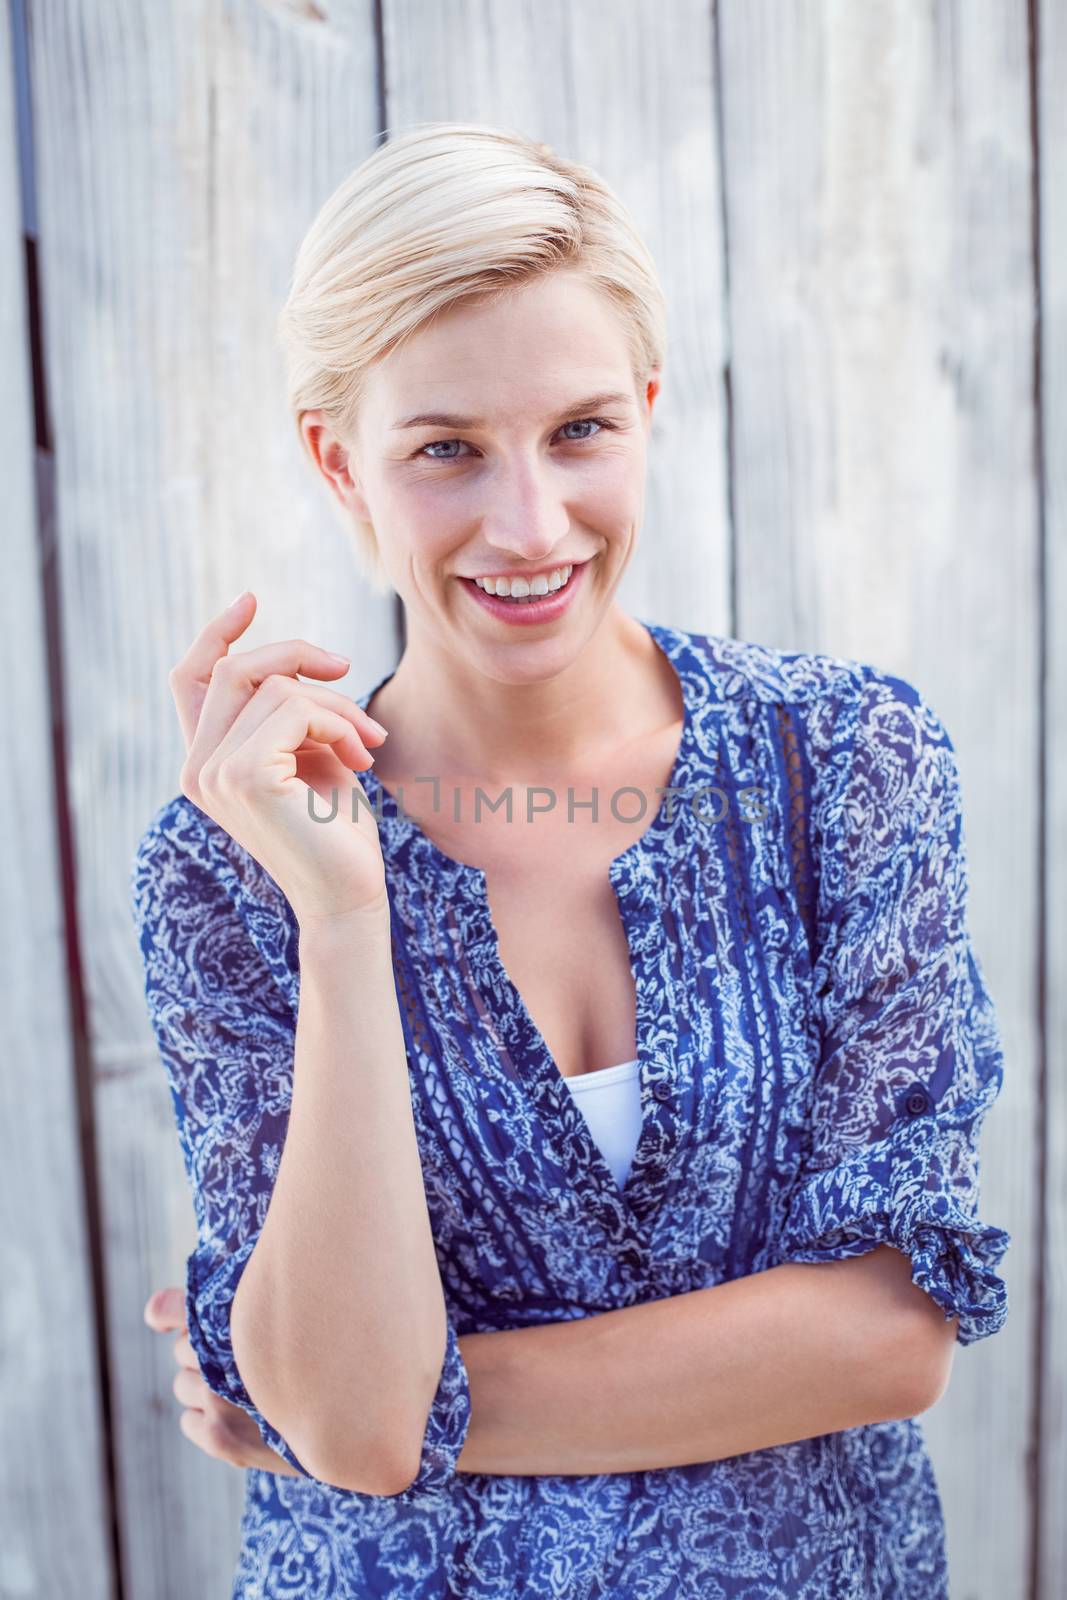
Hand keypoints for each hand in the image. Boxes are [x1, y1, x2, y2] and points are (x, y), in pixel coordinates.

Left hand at [143, 1286, 301, 1476]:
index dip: (175, 1312)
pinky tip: (239, 1415)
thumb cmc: (320, 1352)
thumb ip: (217, 1305)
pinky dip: (204, 1419)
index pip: (177, 1312)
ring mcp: (222, 1403)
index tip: (179, 1317)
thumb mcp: (280, 1316)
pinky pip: (188, 1421)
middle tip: (242, 1356)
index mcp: (243, 1319)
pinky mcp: (222, 1440)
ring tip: (244, 1388)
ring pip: (182, 1385)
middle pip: (182, 1349)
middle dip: (203, 1349)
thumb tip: (152, 1311)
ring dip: (203, 1384)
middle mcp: (226, 1360)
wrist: (353, 1416)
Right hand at [169, 591, 391, 924]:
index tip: (251, 600)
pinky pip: (296, 709)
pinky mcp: (246, 776)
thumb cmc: (337, 832)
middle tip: (347, 670)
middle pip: (236, 669)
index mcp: (204, 763)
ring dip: (337, 704)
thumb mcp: (310, 757)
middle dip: (298, 656)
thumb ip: (289, 714)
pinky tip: (361, 758)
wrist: (349, 896)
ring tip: (368, 744)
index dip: (217, 635)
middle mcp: (197, 768)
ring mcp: (215, 773)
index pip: (191, 679)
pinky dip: (338, 721)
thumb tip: (298, 662)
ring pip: (276, 687)